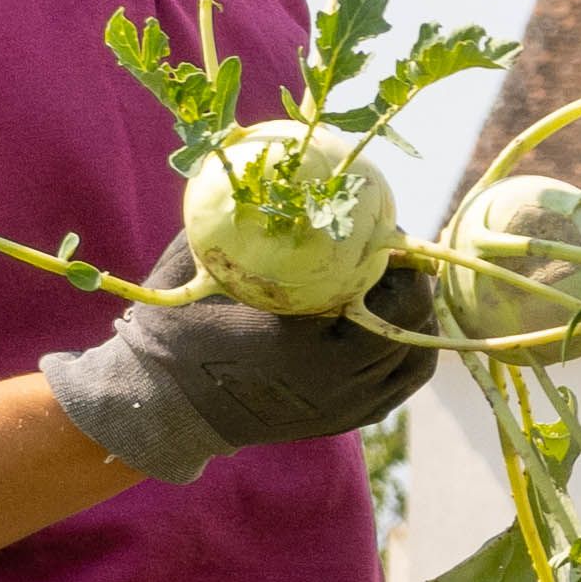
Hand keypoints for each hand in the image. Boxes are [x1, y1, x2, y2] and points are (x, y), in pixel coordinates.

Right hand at [37, 241, 431, 484]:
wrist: (164, 406)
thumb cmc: (176, 329)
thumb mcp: (197, 267)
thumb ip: (238, 222)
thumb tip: (268, 161)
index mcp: (299, 341)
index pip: (381, 291)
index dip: (394, 256)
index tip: (383, 230)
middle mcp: (332, 381)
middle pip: (410, 321)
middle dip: (411, 281)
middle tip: (395, 253)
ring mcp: (345, 406)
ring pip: (415, 356)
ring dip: (416, 315)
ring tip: (398, 284)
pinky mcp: (349, 420)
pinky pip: (403, 381)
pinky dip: (410, 349)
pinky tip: (394, 319)